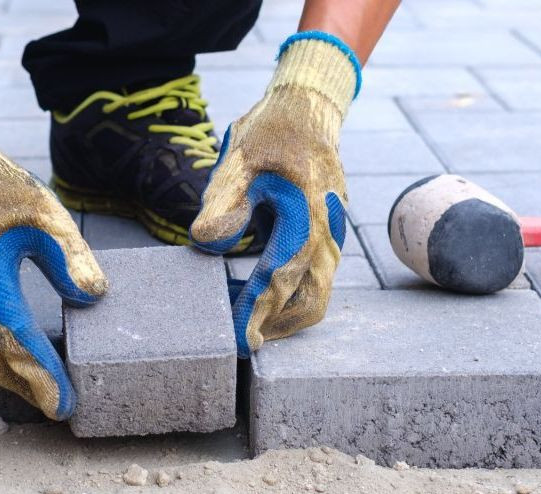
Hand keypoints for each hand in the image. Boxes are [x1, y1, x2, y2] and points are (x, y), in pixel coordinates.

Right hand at [0, 107, 106, 419]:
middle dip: (28, 386)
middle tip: (59, 408)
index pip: (16, 338)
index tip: (64, 402)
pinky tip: (19, 358)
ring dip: (13, 374)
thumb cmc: (0, 190)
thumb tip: (93, 296)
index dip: (41, 375)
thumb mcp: (44, 213)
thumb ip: (69, 257)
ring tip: (44, 392)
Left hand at [189, 32, 360, 356]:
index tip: (238, 337)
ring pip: (316, 295)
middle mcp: (328, 231)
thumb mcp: (239, 157)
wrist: (309, 108)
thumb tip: (207, 240)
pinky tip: (258, 295)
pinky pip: (314, 281)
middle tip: (238, 339)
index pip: (282, 274)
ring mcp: (333, 236)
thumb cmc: (271, 131)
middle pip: (311, 300)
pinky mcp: (328, 239)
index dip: (260, 308)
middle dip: (276, 326)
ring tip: (244, 321)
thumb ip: (225, 200)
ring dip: (283, 315)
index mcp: (306, 211)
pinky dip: (290, 298)